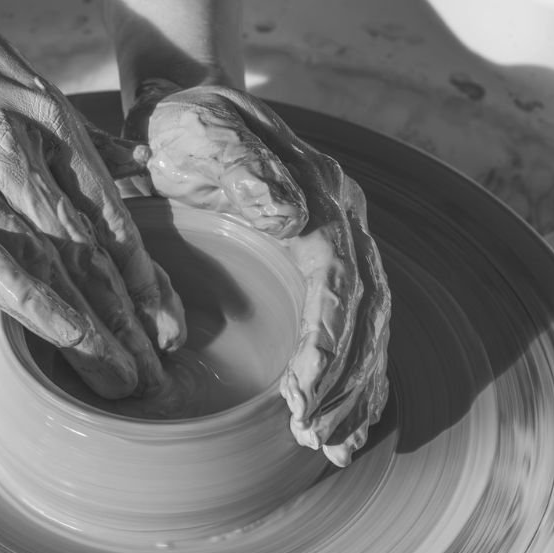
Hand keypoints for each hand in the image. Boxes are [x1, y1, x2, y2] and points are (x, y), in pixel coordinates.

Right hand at [0, 0, 185, 398]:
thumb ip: (67, 123)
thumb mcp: (5, 65)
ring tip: (129, 381)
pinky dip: (39, 310)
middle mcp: (22, 157)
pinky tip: (74, 344)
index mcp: (46, 122)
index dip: (144, 276)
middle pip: (93, 254)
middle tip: (161, 369)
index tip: (166, 319)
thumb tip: (127, 161)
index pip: (112, 216)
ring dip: (98, 331)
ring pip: (55, 271)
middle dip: (133, 318)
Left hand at [106, 81, 391, 465]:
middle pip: (363, 316)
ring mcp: (339, 247)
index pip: (338, 283)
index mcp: (321, 199)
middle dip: (345, 383)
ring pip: (366, 330)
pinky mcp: (323, 268)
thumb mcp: (203, 132)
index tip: (301, 396)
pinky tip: (341, 422)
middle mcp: (342, 225)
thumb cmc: (186, 126)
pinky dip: (350, 378)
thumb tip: (293, 218)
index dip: (325, 343)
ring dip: (354, 391)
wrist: (190, 106)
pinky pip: (351, 329)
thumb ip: (244, 168)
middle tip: (319, 440)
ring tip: (336, 446)